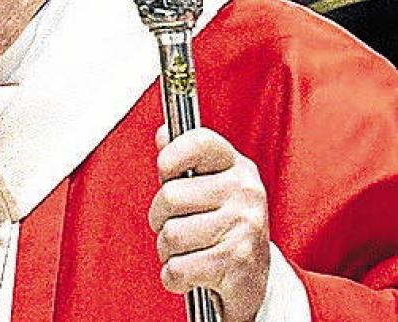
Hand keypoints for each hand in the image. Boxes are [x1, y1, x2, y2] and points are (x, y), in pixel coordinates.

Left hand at [148, 127, 270, 321]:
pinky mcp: (238, 262)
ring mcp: (245, 226)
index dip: (171, 155)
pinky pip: (177, 268)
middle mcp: (245, 192)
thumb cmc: (222, 229)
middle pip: (170, 196)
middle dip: (160, 218)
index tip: (166, 172)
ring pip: (171, 235)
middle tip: (178, 226)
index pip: (199, 142)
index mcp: (236, 168)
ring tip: (189, 252)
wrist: (256, 281)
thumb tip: (163, 133)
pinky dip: (174, 277)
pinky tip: (193, 274)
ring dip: (168, 251)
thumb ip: (184, 160)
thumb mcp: (209, 188)